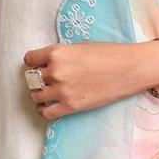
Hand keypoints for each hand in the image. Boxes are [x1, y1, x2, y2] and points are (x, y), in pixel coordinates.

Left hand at [23, 40, 158, 119]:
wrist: (129, 68)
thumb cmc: (108, 53)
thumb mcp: (80, 46)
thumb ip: (61, 55)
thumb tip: (49, 63)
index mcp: (57, 53)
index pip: (30, 59)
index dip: (33, 61)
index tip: (37, 64)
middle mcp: (56, 71)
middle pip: (31, 78)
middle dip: (35, 78)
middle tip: (42, 78)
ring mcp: (62, 90)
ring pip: (35, 96)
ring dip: (38, 94)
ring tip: (45, 93)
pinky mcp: (71, 106)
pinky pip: (46, 112)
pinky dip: (43, 110)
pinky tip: (47, 106)